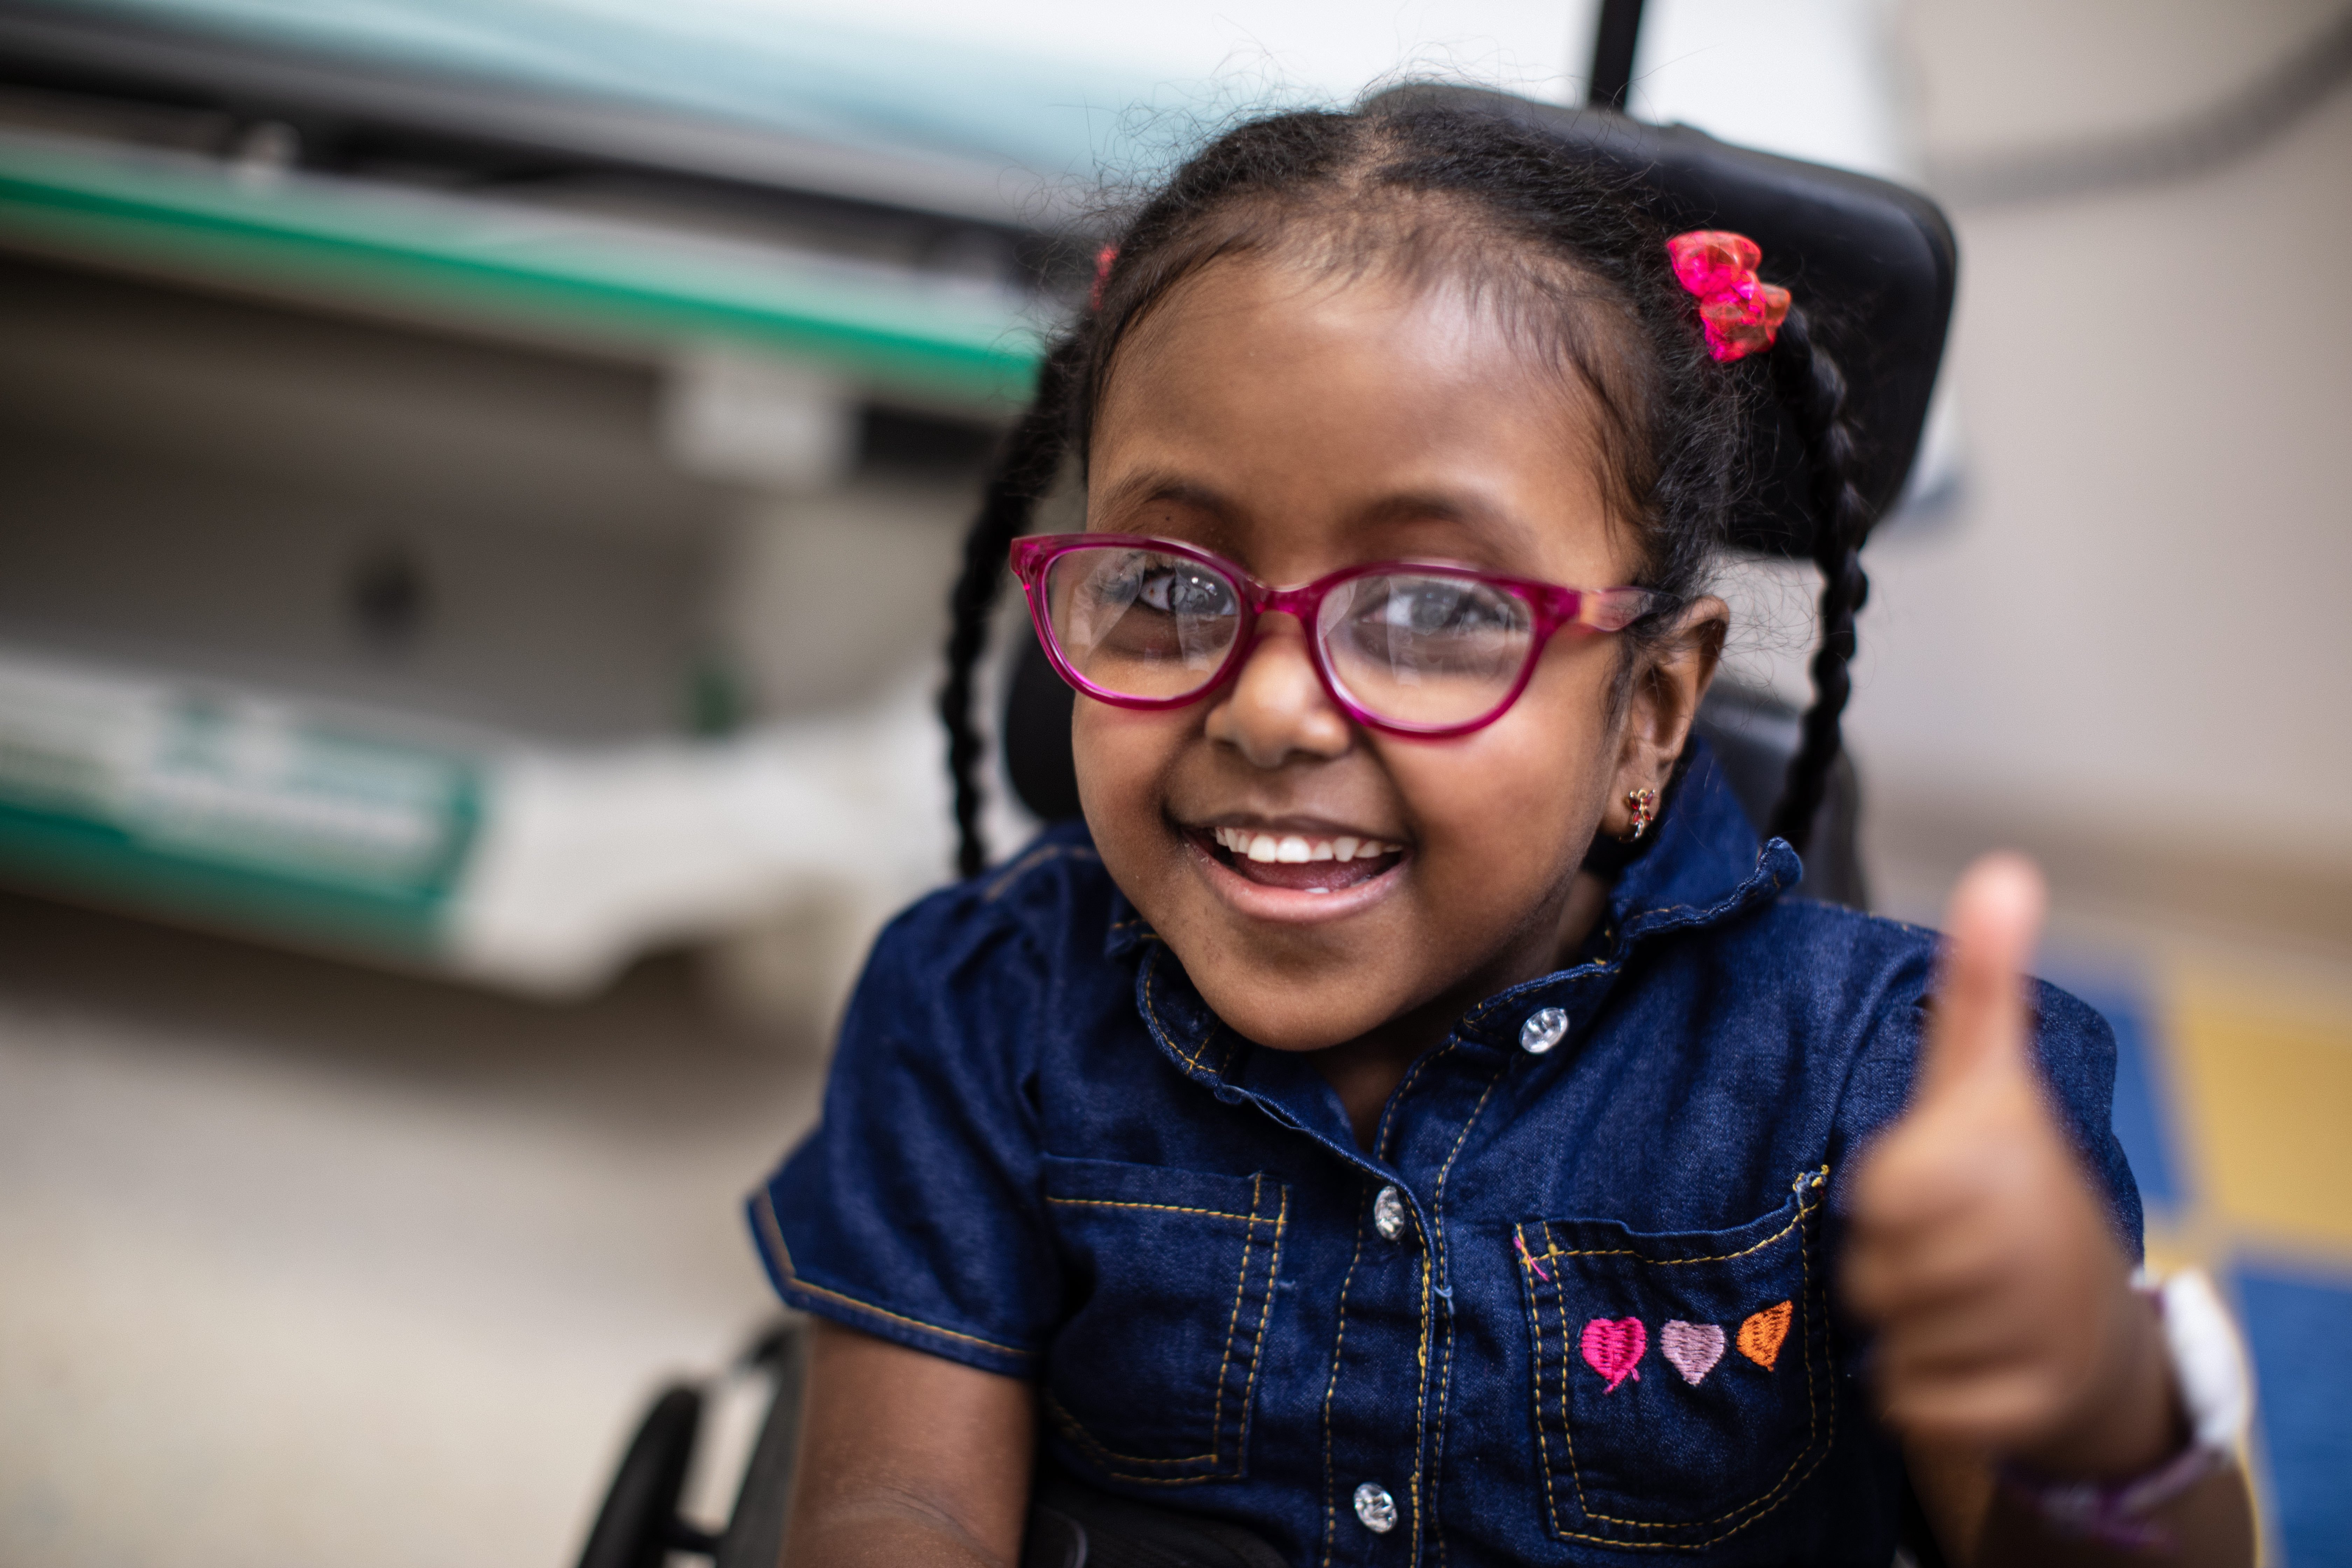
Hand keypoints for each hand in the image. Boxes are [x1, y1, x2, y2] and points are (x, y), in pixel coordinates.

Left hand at [1843, 855, 2179, 1476]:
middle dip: (1894, 1268)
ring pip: (1888, 1343)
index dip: (1891, 1202)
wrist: (2099, 1327)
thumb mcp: (1990, 1077)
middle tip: (1950, 1252)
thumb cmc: (2021, 1184)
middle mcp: (2025, 1249)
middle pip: (1871, 1275)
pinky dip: (1927, 1392)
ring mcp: (2034, 1337)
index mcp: (2002, 1162)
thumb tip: (2002, 870)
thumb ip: (1982, 981)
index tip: (1936, 1193)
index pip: (1880, 1199)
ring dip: (1909, 1329)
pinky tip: (1974, 1361)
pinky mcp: (2025, 1411)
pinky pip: (1910, 1406)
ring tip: (1966, 1303)